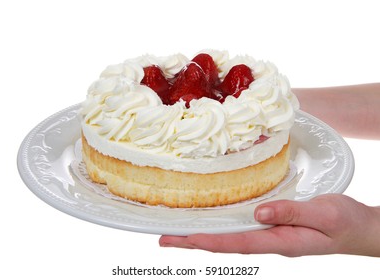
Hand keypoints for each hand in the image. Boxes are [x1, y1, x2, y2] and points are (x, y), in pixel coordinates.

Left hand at [159, 194, 379, 256]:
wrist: (359, 228)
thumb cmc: (345, 222)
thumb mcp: (323, 214)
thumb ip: (291, 214)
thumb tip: (259, 214)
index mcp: (282, 242)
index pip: (239, 244)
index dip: (211, 241)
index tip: (186, 239)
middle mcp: (271, 241)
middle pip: (226, 244)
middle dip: (195, 242)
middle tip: (165, 240)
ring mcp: (271, 236)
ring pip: (231, 237)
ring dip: (204, 235)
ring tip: (177, 233)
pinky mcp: (273, 228)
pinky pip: (242, 229)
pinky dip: (222, 227)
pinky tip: (213, 223)